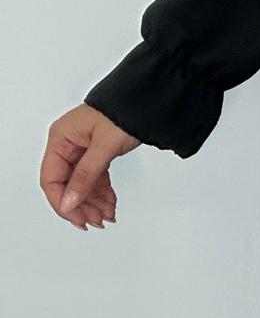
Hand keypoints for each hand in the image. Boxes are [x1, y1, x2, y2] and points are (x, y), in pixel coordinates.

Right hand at [41, 103, 140, 230]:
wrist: (150, 97)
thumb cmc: (126, 109)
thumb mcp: (104, 146)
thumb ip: (86, 175)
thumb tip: (69, 202)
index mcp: (61, 138)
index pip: (52, 178)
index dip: (62, 201)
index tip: (76, 217)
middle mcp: (68, 143)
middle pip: (67, 183)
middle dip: (81, 204)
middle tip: (95, 220)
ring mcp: (83, 148)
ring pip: (82, 183)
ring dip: (93, 202)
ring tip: (106, 215)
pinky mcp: (97, 151)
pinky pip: (95, 177)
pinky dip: (102, 192)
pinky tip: (109, 204)